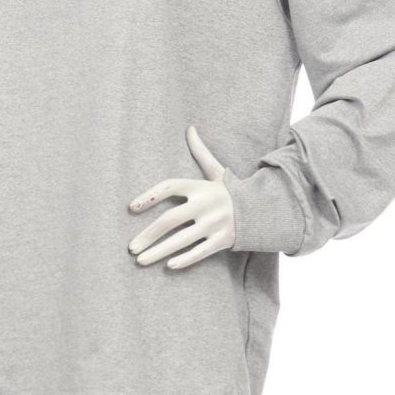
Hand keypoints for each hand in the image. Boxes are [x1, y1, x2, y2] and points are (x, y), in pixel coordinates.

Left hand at [127, 125, 235, 269]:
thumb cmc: (231, 191)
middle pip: (170, 220)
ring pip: (181, 240)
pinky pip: (200, 252)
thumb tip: (190, 129)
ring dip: (159, 252)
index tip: (131, 208)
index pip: (169, 187)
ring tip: (140, 261)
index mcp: (200, 187)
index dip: (149, 196)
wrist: (264, 209)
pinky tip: (169, 266)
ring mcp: (214, 223)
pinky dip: (185, 260)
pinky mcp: (223, 240)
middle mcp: (206, 204)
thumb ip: (201, 152)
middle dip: (148, 235)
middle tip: (131, 248)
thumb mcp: (217, 171)